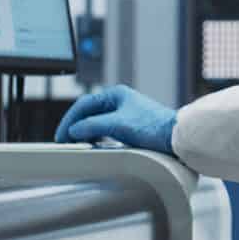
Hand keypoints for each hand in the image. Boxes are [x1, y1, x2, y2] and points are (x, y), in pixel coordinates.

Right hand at [54, 86, 177, 152]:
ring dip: (85, 132)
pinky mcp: (130, 127)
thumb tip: (74, 129)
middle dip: (75, 126)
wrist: (176, 138)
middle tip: (66, 141)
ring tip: (76, 145)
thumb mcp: (117, 125)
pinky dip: (96, 137)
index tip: (62, 135)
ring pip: (97, 122)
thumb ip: (93, 126)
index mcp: (116, 94)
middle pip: (89, 113)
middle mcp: (119, 101)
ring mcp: (124, 114)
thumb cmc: (153, 127)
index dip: (70, 120)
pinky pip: (106, 130)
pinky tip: (93, 145)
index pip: (84, 104)